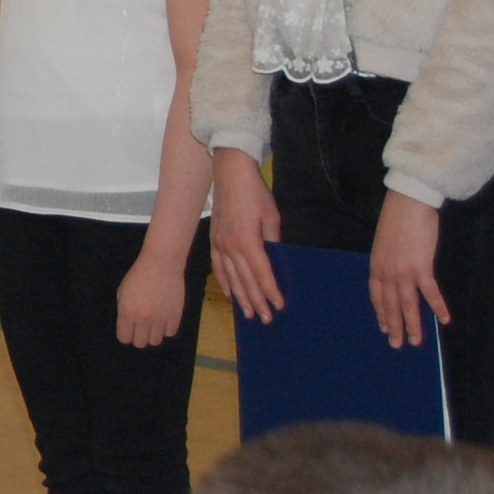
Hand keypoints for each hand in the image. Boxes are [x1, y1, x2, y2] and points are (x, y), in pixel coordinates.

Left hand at [115, 248, 188, 347]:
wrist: (161, 263)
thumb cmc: (139, 275)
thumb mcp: (123, 292)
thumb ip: (124, 312)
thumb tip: (128, 327)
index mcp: (127, 312)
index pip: (124, 338)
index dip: (125, 335)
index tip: (128, 330)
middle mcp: (144, 318)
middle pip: (140, 343)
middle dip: (138, 337)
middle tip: (140, 327)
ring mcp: (161, 318)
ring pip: (155, 341)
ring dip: (153, 334)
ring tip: (152, 323)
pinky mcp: (176, 316)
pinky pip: (170, 333)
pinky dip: (166, 329)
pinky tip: (164, 318)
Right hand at [210, 148, 281, 321]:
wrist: (229, 173)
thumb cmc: (254, 192)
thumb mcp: (271, 215)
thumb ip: (272, 239)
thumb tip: (275, 258)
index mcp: (248, 241)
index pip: (262, 272)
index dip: (270, 291)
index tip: (278, 306)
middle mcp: (231, 246)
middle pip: (246, 280)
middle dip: (257, 301)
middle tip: (265, 319)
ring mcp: (220, 244)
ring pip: (231, 277)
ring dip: (241, 297)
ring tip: (249, 313)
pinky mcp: (214, 239)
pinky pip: (218, 266)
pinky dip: (224, 281)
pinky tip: (230, 293)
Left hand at [369, 192, 448, 348]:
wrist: (407, 204)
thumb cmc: (397, 220)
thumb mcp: (384, 243)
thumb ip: (388, 260)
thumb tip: (394, 270)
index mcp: (376, 267)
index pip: (377, 297)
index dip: (381, 313)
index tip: (384, 326)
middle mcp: (387, 273)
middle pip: (390, 306)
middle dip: (394, 326)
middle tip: (397, 344)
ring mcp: (403, 272)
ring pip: (407, 305)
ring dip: (413, 324)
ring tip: (416, 341)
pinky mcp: (421, 267)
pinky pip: (430, 293)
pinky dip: (438, 307)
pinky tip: (444, 319)